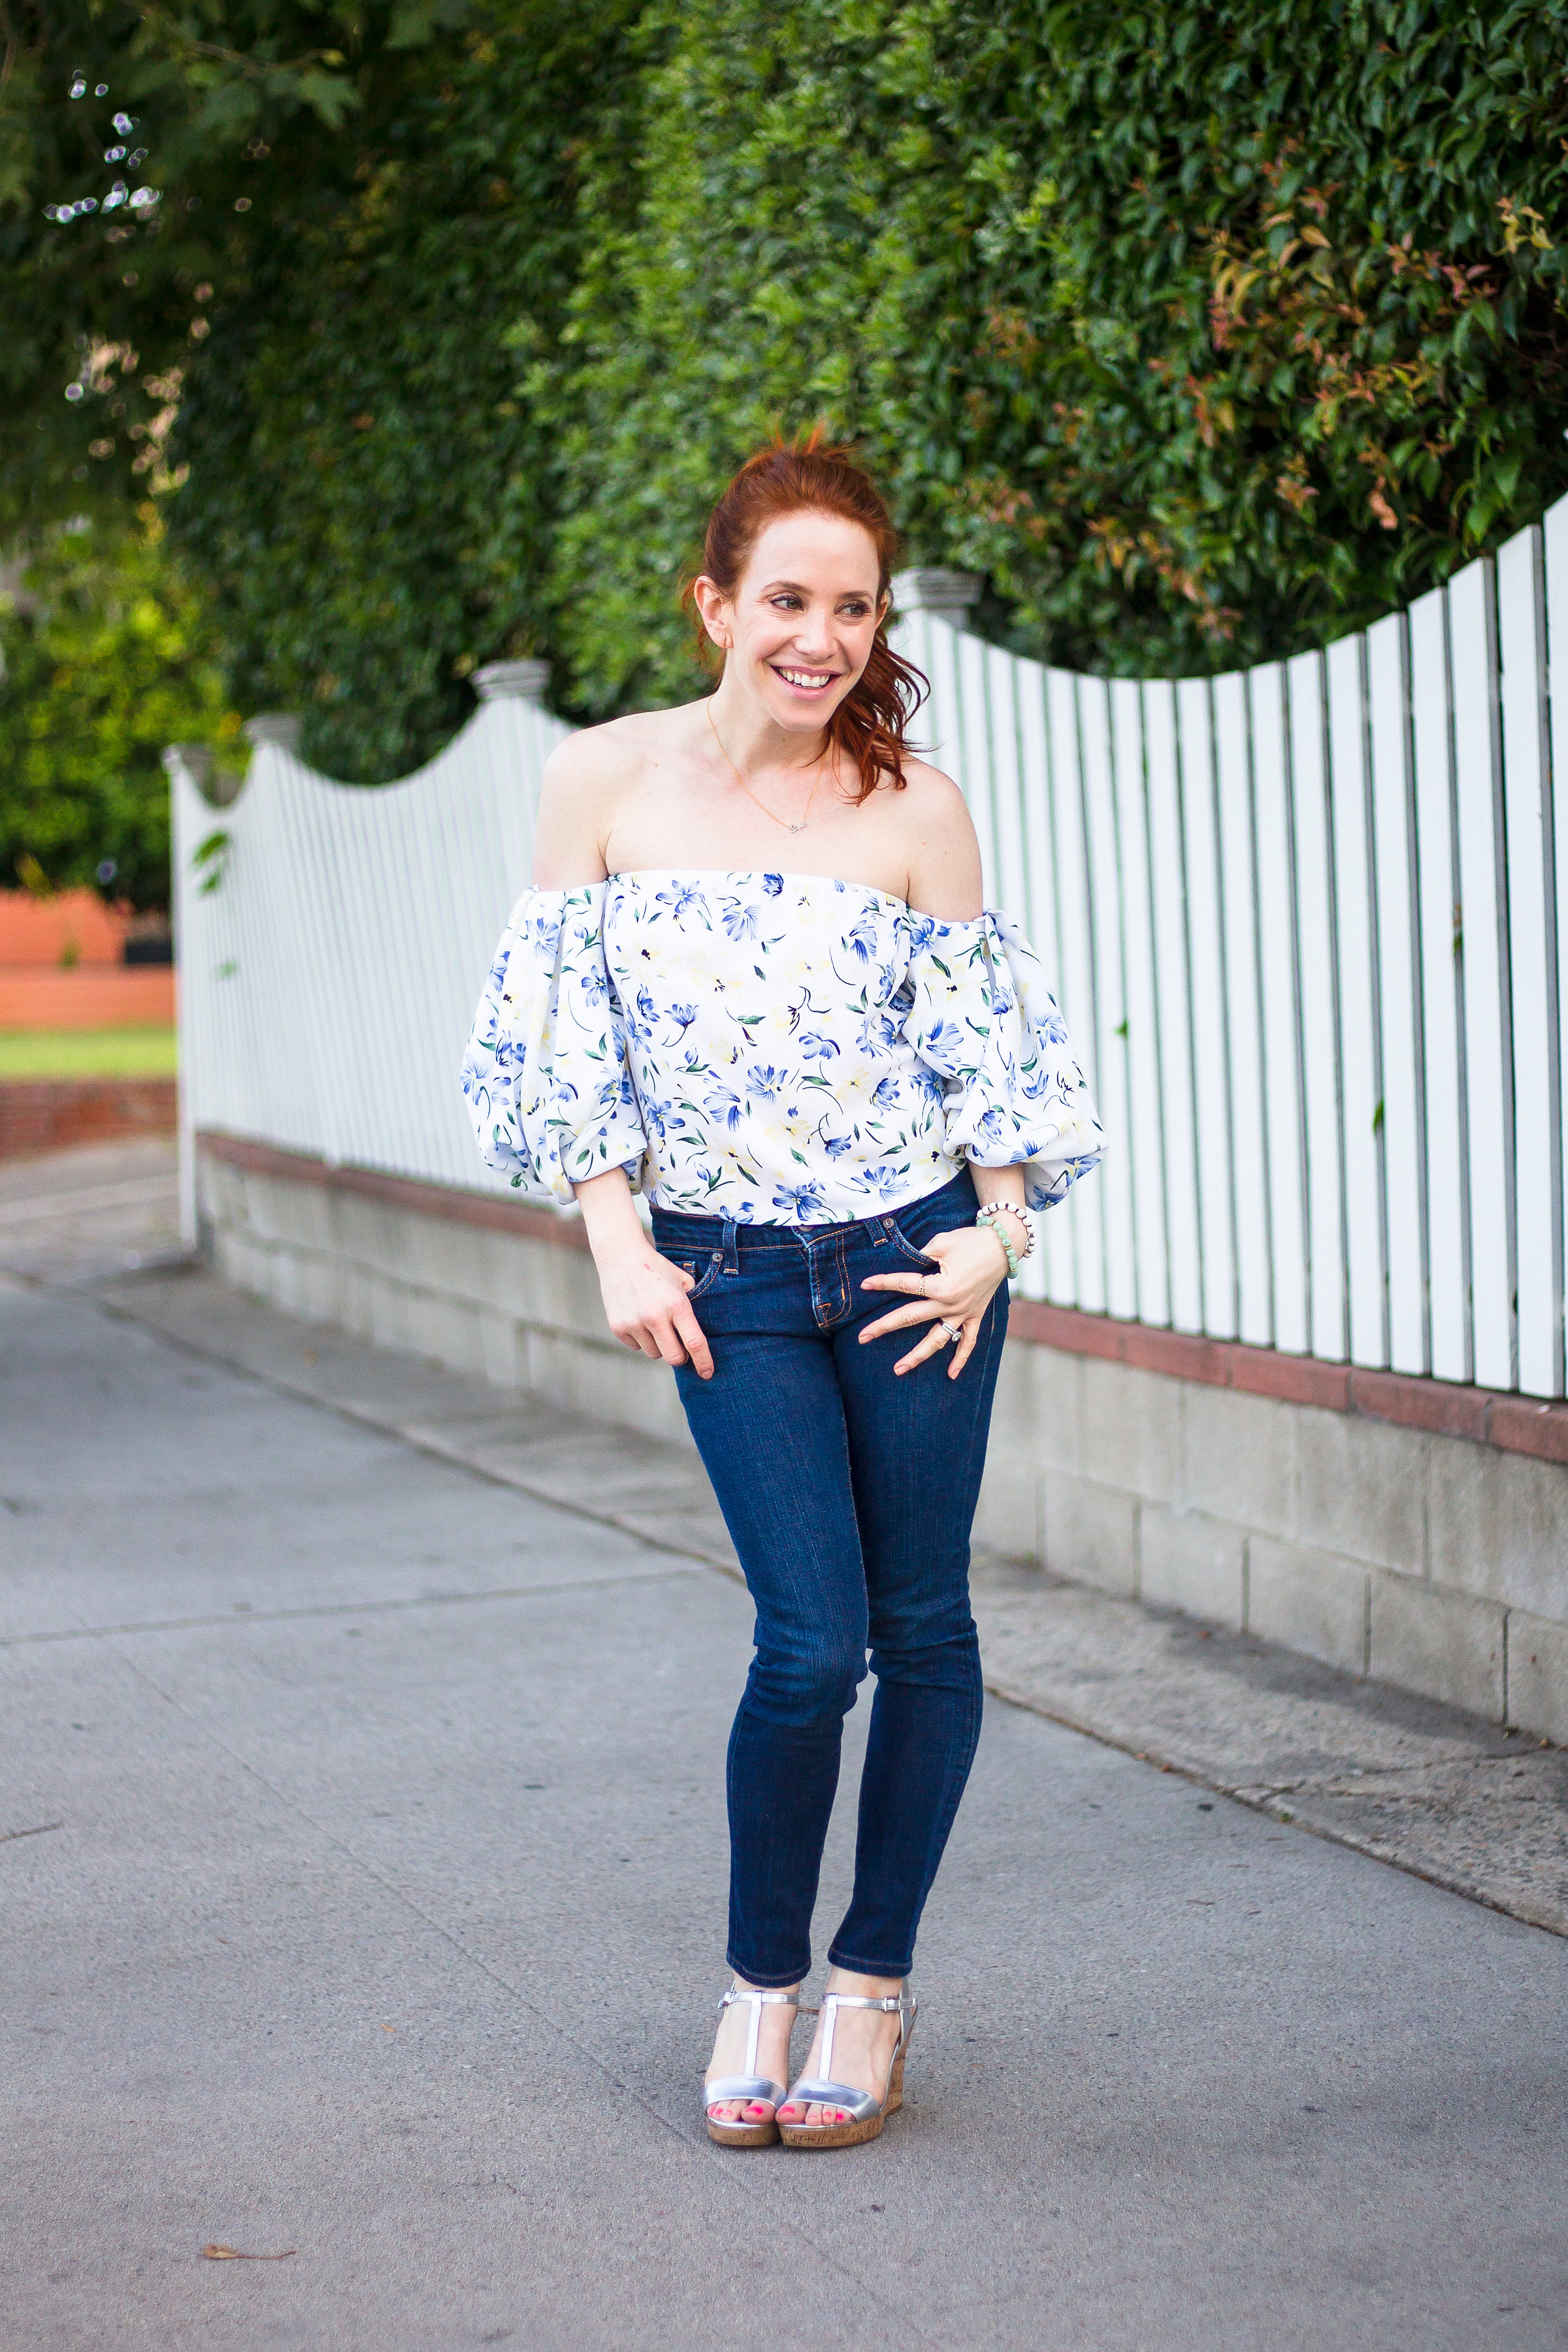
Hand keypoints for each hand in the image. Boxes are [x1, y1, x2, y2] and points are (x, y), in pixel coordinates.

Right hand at [571, 1169, 714, 1378]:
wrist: (621, 1255)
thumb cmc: (657, 1269)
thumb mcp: (682, 1280)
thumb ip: (693, 1304)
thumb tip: (702, 1332)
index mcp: (676, 1305)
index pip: (695, 1343)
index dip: (704, 1362)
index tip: (707, 1373)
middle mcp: (655, 1317)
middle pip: (674, 1358)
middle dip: (681, 1357)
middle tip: (680, 1346)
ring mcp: (634, 1323)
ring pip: (654, 1354)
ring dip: (659, 1345)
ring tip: (656, 1323)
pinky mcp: (618, 1327)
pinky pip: (636, 1347)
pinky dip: (641, 1339)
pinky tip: (639, 1319)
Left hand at [858, 1222, 1010, 1377]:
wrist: (1005, 1244)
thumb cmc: (971, 1240)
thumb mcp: (941, 1242)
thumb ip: (920, 1255)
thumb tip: (902, 1262)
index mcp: (941, 1286)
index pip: (905, 1285)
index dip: (883, 1283)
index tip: (865, 1284)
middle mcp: (951, 1304)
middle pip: (911, 1318)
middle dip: (884, 1327)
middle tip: (863, 1337)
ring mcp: (964, 1313)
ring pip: (937, 1340)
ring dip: (917, 1356)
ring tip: (898, 1369)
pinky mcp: (976, 1315)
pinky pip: (969, 1341)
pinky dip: (961, 1358)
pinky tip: (951, 1375)